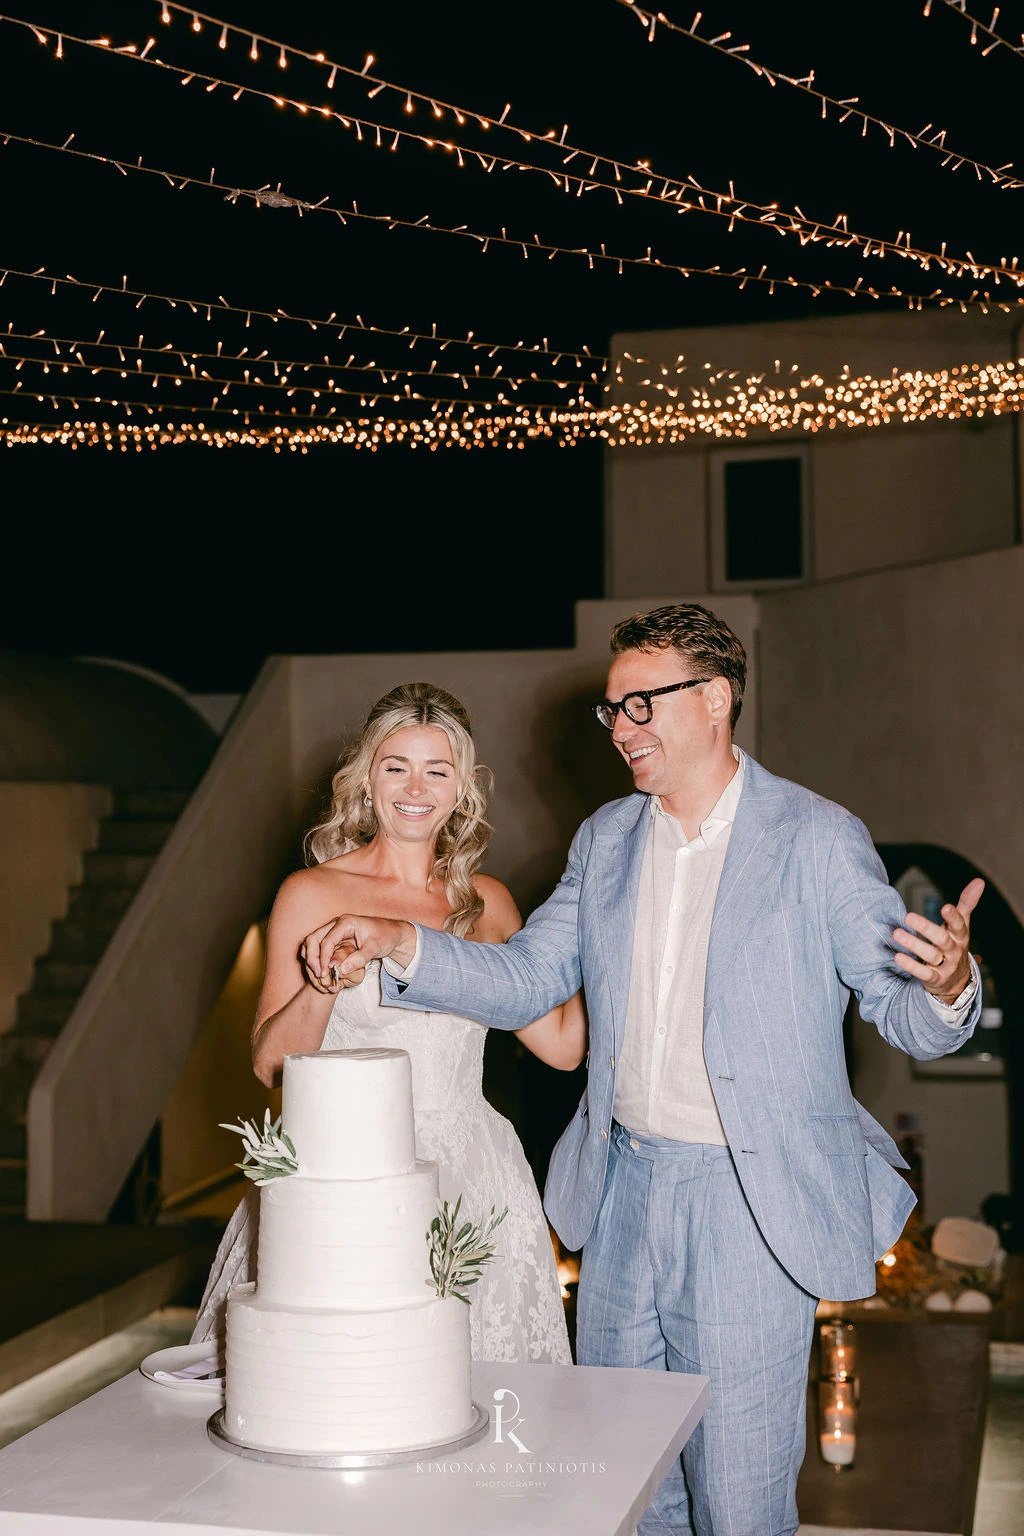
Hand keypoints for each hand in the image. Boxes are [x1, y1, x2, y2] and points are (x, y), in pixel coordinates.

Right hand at [301, 914, 416, 986]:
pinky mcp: (334, 939)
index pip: (326, 940)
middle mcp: (336, 925)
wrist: (392, 934)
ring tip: (318, 975)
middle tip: (318, 975)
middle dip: (312, 958)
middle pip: (313, 939)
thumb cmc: (385, 937)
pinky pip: (319, 948)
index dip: (323, 958)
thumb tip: (342, 969)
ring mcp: (333, 931)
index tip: (323, 973)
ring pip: (313, 943)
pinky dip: (317, 959)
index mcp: (345, 922)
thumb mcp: (375, 948)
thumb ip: (360, 958)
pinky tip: (322, 972)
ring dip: (312, 959)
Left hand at [892, 878, 984, 1003]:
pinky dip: (911, 966)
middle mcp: (954, 951)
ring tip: (896, 933)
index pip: (959, 925)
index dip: (953, 917)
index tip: (945, 907)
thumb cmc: (955, 944)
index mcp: (960, 936)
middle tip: (908, 916)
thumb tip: (979, 881)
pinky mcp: (935, 979)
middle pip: (942, 939)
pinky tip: (898, 957)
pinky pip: (924, 973)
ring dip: (913, 945)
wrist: (956, 980)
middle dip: (926, 928)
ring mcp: (945, 966)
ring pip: (931, 955)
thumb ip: (967, 903)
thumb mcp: (962, 925)